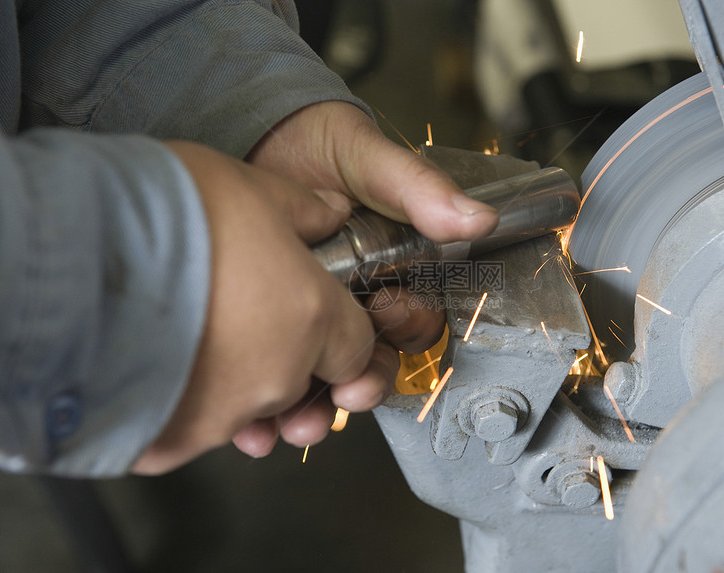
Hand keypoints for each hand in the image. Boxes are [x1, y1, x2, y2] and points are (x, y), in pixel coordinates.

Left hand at [133, 103, 497, 472]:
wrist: (251, 135)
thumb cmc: (318, 142)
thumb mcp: (368, 158)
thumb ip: (417, 188)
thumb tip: (475, 218)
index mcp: (387, 271)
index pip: (411, 321)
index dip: (402, 329)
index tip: (383, 314)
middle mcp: (349, 302)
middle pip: (364, 365)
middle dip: (357, 389)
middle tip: (343, 397)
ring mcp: (301, 318)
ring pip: (315, 383)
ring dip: (307, 412)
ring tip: (288, 424)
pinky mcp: (257, 328)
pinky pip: (263, 378)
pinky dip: (255, 411)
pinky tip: (248, 427)